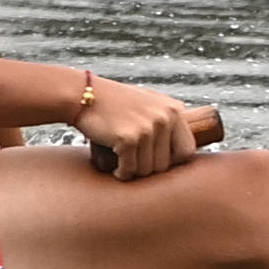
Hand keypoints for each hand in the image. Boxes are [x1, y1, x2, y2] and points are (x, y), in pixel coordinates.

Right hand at [71, 75, 199, 180]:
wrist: (82, 94)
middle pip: (166, 165)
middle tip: (135, 165)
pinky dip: (122, 174)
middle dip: (148, 169)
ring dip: (134, 172)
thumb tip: (183, 153)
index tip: (156, 164)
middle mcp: (166, 117)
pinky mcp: (129, 138)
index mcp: (175, 109)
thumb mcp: (149, 103)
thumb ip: (167, 121)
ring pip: (147, 170)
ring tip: (124, 165)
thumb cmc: (114, 103)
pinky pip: (130, 170)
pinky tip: (116, 170)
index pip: (187, 151)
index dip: (172, 163)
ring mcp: (148, 128)